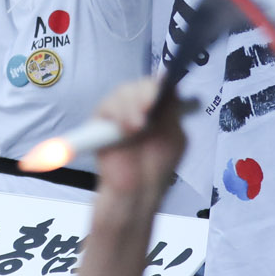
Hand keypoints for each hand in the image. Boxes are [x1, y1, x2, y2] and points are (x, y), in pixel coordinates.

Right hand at [89, 78, 186, 210]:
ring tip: (137, 127)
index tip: (162, 88)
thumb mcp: (174, 136)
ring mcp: (119, 113)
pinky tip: (125, 128)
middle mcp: (137, 107)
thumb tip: (171, 85)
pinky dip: (116, 114)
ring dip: (130, 106)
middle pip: (138, 85)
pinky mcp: (100, 123)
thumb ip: (172, 111)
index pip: (157, 85)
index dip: (159, 84)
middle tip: (149, 108)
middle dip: (144, 94)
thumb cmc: (155, 167)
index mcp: (157, 108)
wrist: (137, 191)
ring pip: (122, 92)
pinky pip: (105, 107)